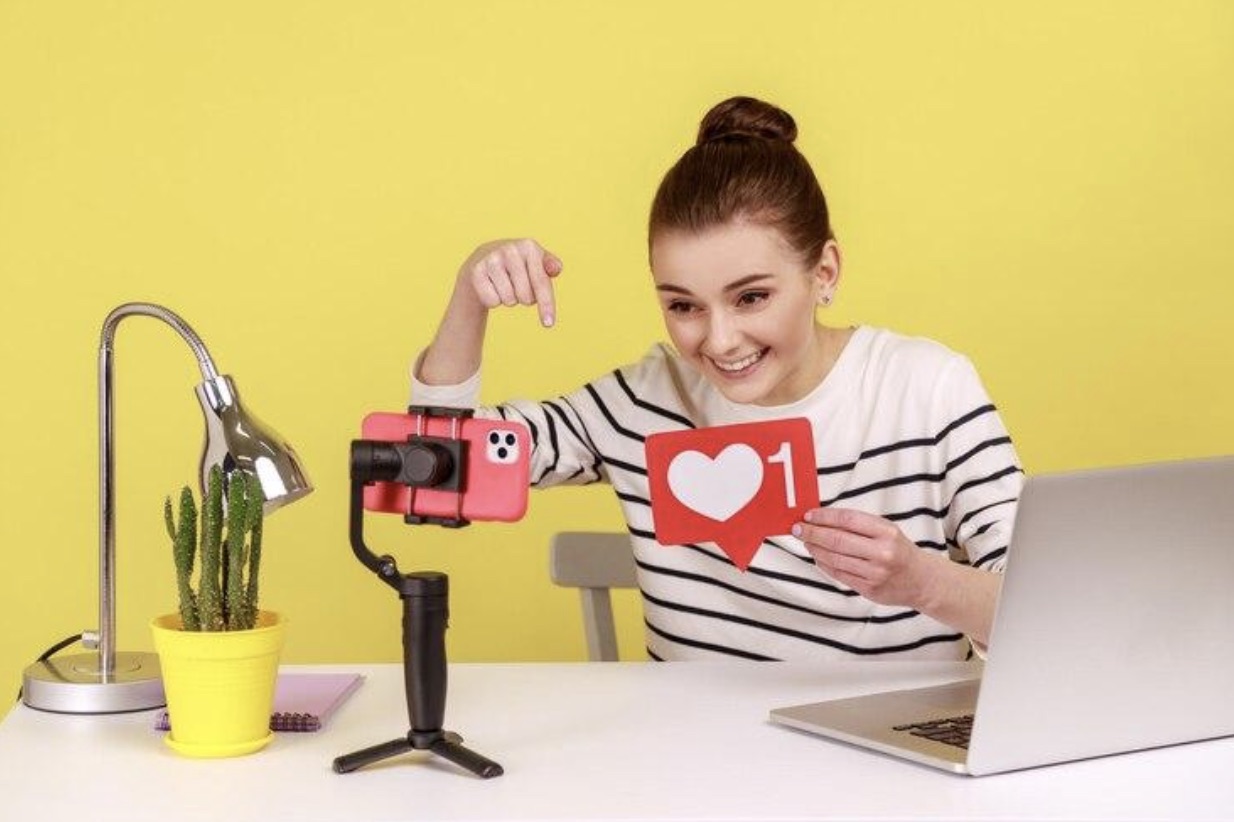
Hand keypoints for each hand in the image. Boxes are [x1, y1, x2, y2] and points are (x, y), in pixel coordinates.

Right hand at [457, 238, 562, 326]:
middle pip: (526, 296)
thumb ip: (551, 266)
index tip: (549, 324)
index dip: (546, 306)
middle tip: (519, 286)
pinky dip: (494, 300)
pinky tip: (492, 285)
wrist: (485, 258)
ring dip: (510, 299)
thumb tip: (556, 268)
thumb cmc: (520, 265)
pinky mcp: (476, 271)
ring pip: (509, 301)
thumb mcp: (538, 263)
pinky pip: (493, 302)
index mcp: (529, 246)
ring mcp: (491, 259)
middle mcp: (510, 249)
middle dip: (525, 298)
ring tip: (506, 284)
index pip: (541, 283)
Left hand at [793, 507, 936, 609]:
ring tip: (806, 541)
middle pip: (837, 540)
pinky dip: (824, 564)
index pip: (847, 519)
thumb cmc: (899, 550)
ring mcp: (875, 573)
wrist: (921, 581)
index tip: (808, 515)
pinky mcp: (869, 589)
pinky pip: (839, 574)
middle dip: (812, 532)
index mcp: (887, 532)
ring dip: (815, 549)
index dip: (824, 517)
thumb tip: (822, 519)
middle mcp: (882, 553)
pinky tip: (817, 556)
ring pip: (834, 559)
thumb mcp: (886, 530)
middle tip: (798, 528)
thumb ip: (858, 524)